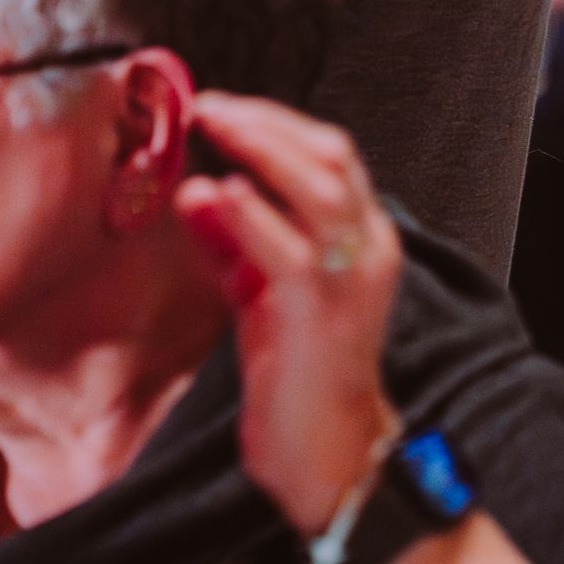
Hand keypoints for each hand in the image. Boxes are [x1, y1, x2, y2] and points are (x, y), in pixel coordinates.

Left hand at [175, 92, 401, 538]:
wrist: (331, 459)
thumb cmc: (298, 370)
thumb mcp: (262, 289)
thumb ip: (233, 238)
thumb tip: (194, 188)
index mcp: (362, 236)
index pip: (327, 152)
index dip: (272, 120)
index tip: (216, 104)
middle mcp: (369, 249)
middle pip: (329, 154)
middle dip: (264, 121)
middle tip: (206, 105)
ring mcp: (352, 280)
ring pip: (320, 187)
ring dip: (261, 148)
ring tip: (213, 124)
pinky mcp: (324, 316)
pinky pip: (292, 253)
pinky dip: (255, 216)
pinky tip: (221, 192)